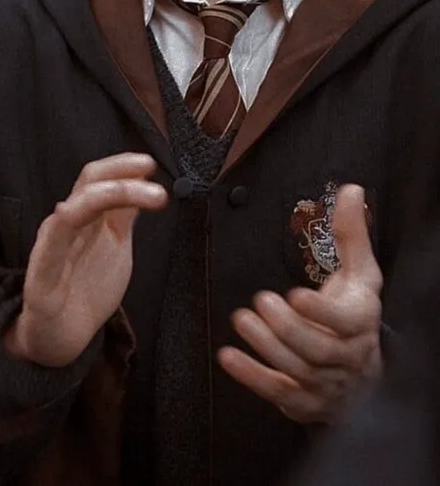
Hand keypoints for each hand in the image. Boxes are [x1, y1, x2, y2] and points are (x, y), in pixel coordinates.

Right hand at [4, 153, 167, 366]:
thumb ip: (125, 216)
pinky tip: (70, 213)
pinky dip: (62, 227)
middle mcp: (67, 225)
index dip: (122, 166)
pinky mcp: (41, 276)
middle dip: (122, 175)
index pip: (100, 179)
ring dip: (111, 195)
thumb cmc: (86, 289)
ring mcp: (52, 247)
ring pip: (73, 209)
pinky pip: (50, 247)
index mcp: (86, 217)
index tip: (151, 164)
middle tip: (153, 177)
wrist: (61, 338)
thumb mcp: (116, 247)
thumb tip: (144, 183)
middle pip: (88, 185)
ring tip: (145, 196)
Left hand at [218, 184, 382, 422]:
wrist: (364, 373)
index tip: (295, 293)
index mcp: (361, 321)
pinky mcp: (302, 401)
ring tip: (241, 320)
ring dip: (265, 346)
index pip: (345, 322)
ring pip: (296, 370)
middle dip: (286, 327)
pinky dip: (251, 376)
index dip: (320, 311)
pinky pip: (276, 391)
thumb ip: (351, 232)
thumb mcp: (360, 271)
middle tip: (259, 301)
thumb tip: (350, 191)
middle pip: (316, 348)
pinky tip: (227, 356)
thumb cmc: (355, 311)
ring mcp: (325, 383)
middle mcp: (347, 357)